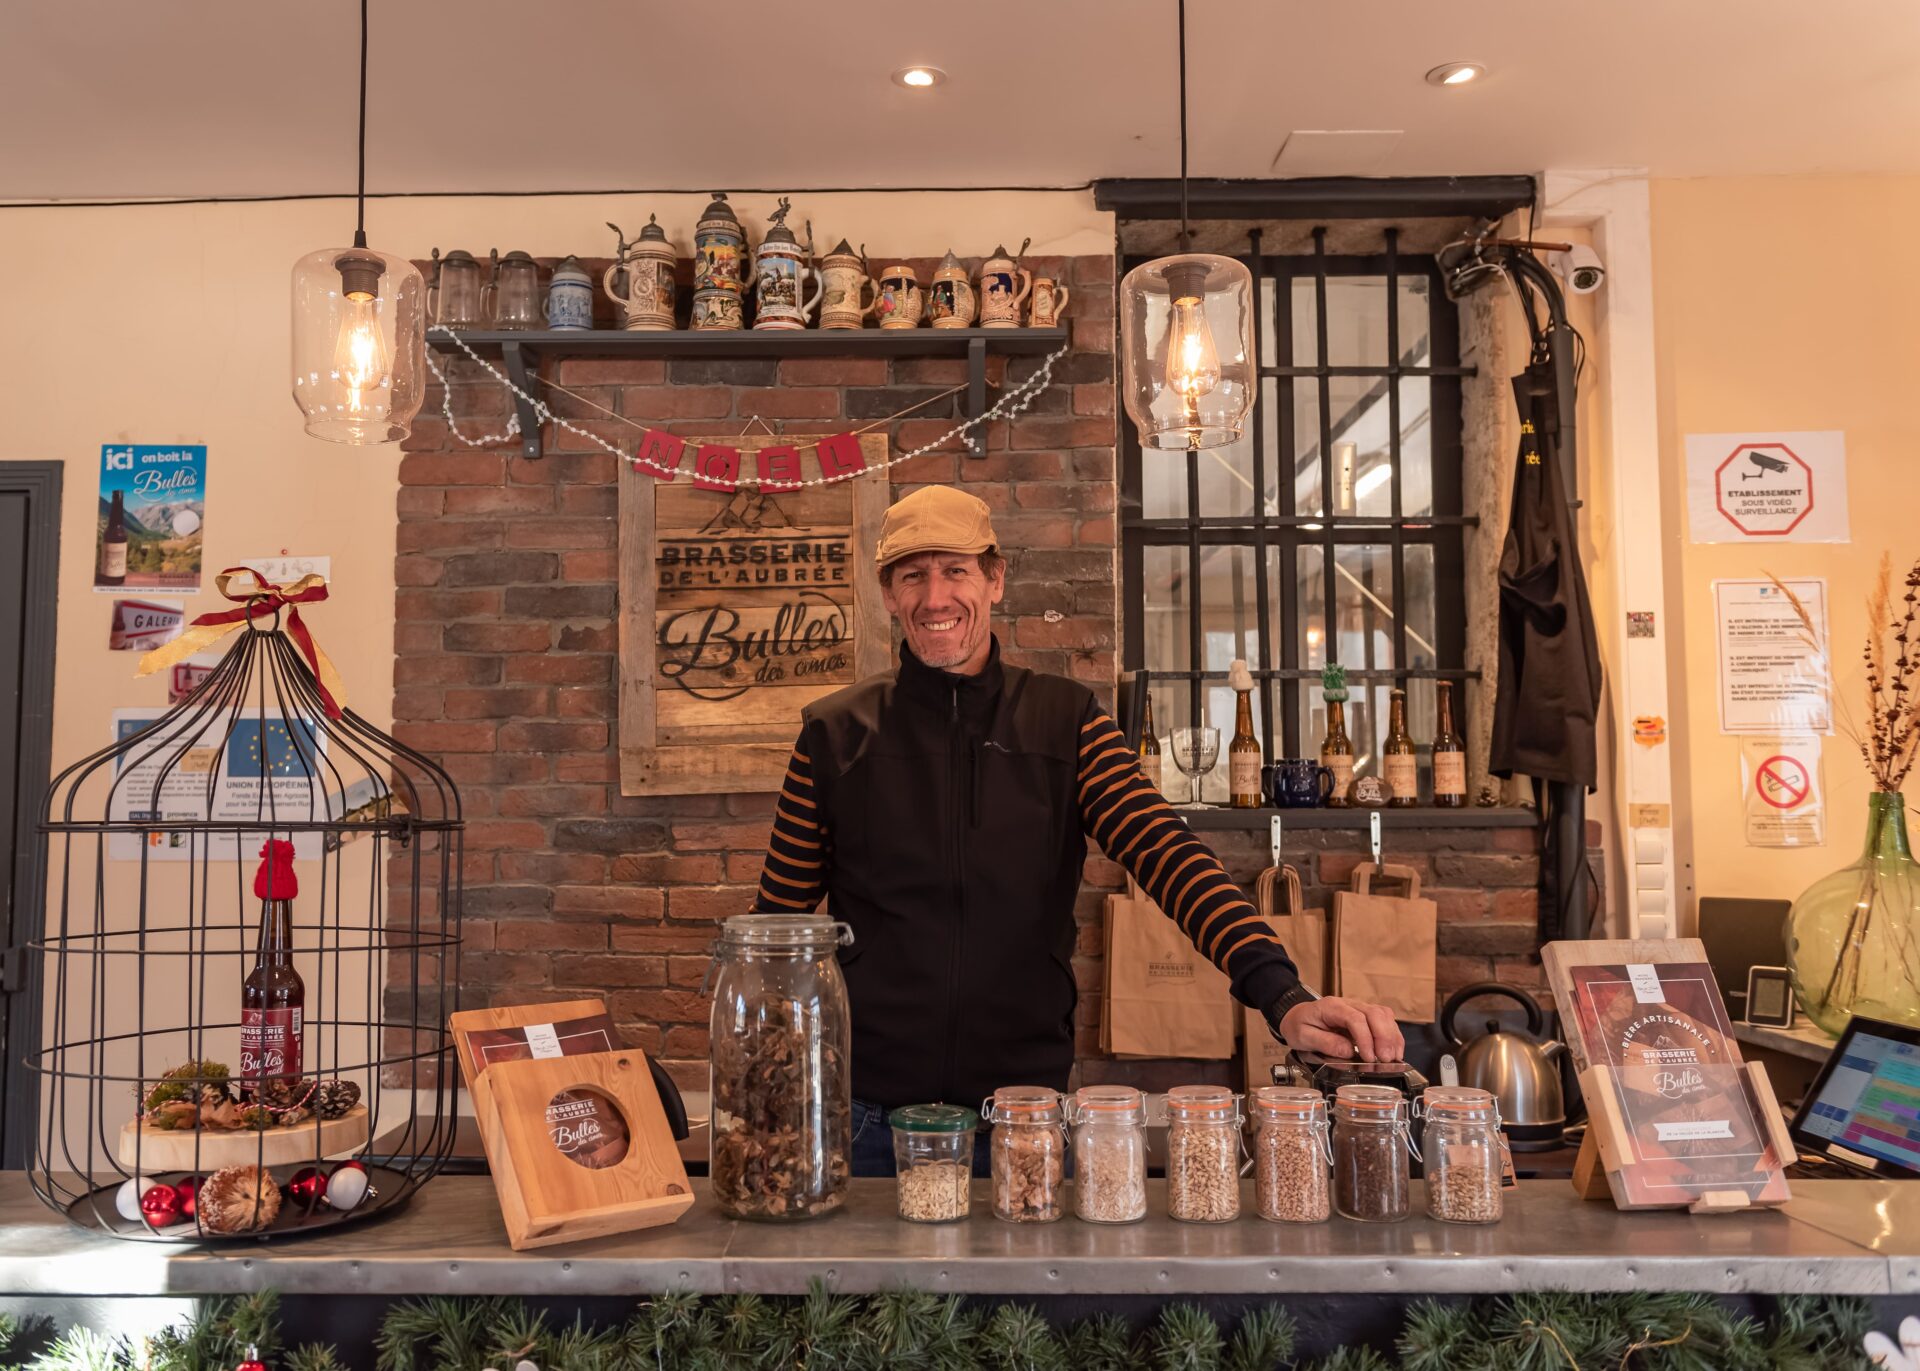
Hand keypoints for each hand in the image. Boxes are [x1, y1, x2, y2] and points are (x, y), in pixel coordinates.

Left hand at [1277, 997, 1405, 1062]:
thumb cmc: (1299, 1025)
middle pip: (1374, 1013)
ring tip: (1393, 1057)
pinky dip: (1392, 1035)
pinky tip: (1395, 1050)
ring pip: (1383, 1015)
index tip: (1369, 1057)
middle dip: (1383, 1037)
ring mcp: (1358, 1008)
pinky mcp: (1365, 1016)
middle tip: (1385, 1059)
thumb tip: (1349, 1052)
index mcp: (1331, 1007)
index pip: (1355, 1018)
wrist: (1296, 1016)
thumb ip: (1326, 1043)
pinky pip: (1384, 1020)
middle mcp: (1348, 1004)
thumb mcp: (1303, 1036)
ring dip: (1391, 1037)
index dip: (1365, 1038)